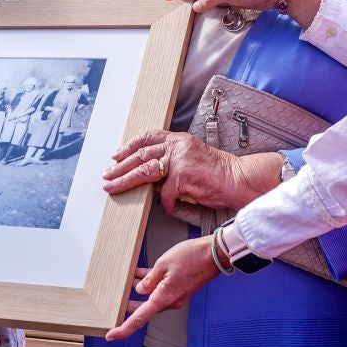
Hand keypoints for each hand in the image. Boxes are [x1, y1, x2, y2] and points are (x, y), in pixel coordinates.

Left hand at [104, 129, 242, 212]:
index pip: (148, 138)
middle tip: (107, 175)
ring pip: (145, 170)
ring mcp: (180, 159)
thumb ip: (171, 163)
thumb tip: (149, 176)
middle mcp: (178, 145)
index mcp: (178, 140)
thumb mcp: (191, 160)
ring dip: (126, 180)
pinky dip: (167, 204)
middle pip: (141, 155)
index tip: (115, 155)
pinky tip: (167, 209)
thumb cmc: (218, 174)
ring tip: (113, 187)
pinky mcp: (184, 175)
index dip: (129, 146)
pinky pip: (167, 194)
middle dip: (120, 167)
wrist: (240, 179)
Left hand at [106, 237, 218, 341]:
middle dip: (129, 304)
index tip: (111, 335)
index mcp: (164, 298)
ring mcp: (176, 296)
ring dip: (139, 290)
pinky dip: (150, 283)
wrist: (215, 254)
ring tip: (126, 280)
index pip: (139, 318)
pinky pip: (160, 289)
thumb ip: (149, 279)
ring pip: (151, 297)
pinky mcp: (180, 289)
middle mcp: (170, 301)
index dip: (124, 329)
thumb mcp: (163, 264)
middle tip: (113, 302)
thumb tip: (140, 290)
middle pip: (144, 308)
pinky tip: (140, 274)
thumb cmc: (192, 257)